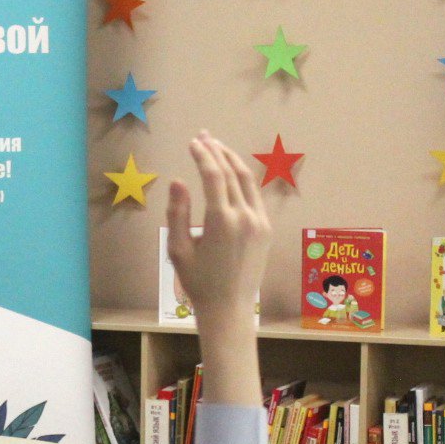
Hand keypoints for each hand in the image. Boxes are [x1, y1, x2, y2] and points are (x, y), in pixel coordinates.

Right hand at [166, 131, 268, 406]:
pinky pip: (254, 196)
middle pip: (231, 172)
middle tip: (203, 136)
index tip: (193, 142)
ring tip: (217, 147)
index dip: (203, 155)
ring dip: (232, 160)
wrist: (229, 307)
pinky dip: (242, 179)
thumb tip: (178, 181)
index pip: (213, 175)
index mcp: (221, 220)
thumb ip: (178, 212)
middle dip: (216, 151)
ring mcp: (259, 222)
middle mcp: (245, 216)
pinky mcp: (266, 229)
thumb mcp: (178, 249)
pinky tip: (232, 173)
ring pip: (247, 180)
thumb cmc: (198, 282)